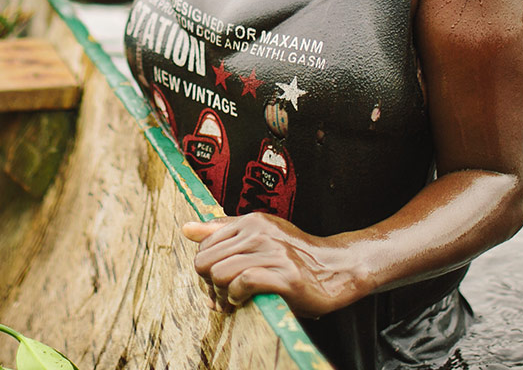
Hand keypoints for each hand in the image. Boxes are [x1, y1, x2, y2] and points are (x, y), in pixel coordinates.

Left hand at [181, 213, 363, 317]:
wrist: (336, 269)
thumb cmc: (295, 257)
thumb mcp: (259, 236)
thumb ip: (222, 231)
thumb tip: (186, 228)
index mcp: (251, 221)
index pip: (205, 245)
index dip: (204, 270)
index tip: (215, 284)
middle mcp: (260, 233)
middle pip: (207, 262)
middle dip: (209, 285)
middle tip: (223, 296)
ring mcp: (273, 253)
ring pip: (221, 273)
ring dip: (223, 294)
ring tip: (234, 300)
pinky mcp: (285, 275)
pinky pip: (243, 283)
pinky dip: (238, 297)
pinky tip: (246, 300)